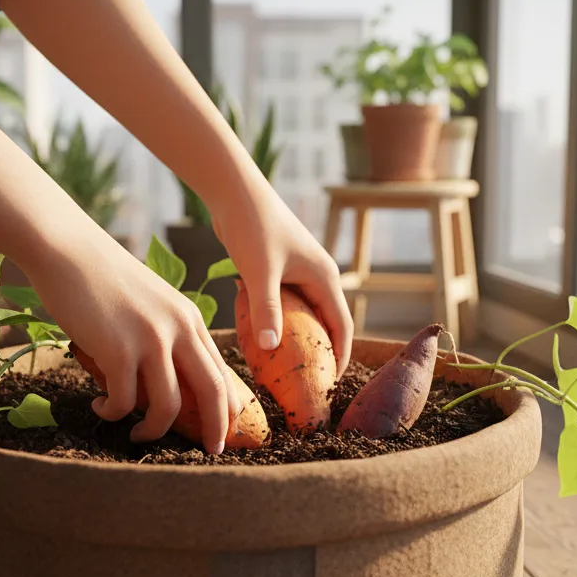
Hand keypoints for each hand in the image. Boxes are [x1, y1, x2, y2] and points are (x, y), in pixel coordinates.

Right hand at [27, 230, 239, 453]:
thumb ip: (167, 335)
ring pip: (168, 406)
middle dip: (216, 428)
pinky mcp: (118, 350)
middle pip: (212, 392)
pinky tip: (99, 407)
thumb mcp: (152, 303)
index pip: (221, 371)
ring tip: (134, 435)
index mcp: (190, 319)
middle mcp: (179, 329)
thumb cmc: (103, 279)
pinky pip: (124, 401)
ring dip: (153, 430)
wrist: (67, 250)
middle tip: (210, 452)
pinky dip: (112, 413)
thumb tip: (171, 381)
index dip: (228, 406)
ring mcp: (150, 339)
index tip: (224, 430)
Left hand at [212, 183, 353, 377]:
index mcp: (324, 277)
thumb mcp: (260, 271)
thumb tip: (270, 348)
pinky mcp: (279, 269)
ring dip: (300, 339)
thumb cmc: (252, 226)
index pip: (342, 325)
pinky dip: (281, 323)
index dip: (339, 356)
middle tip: (310, 383)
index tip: (331, 385)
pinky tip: (263, 340)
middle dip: (322, 353)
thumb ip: (267, 309)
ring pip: (306, 314)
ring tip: (289, 368)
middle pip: (327, 322)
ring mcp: (299, 272)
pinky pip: (286, 305)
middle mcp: (317, 275)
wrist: (234, 191)